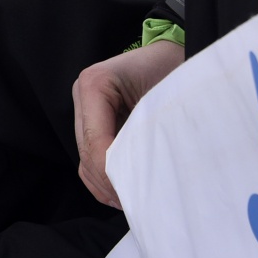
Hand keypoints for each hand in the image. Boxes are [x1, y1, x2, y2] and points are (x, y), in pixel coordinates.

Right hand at [72, 39, 183, 208]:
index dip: (111, 172)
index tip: (136, 193)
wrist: (176, 54)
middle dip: (109, 183)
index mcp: (94, 84)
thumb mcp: (163, 98)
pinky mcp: (91, 121)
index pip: (96, 142)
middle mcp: (81, 96)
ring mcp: (83, 109)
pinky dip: (102, 178)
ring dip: (104, 184)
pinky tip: (121, 192)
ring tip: (131, 201)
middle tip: (137, 204)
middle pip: (86, 153)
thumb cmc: (176, 68)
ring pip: (84, 160)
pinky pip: (88, 157)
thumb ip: (145, 133)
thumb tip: (140, 176)